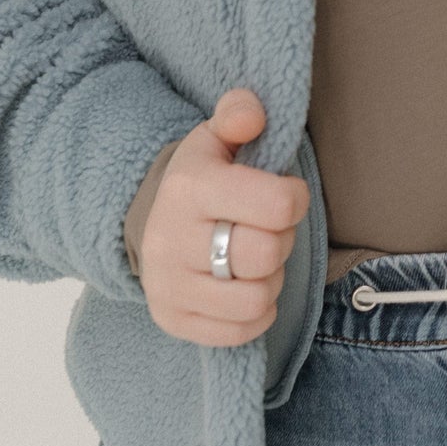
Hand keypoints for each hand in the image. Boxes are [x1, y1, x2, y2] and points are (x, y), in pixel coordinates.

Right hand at [139, 89, 310, 345]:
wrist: (151, 220)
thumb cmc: (202, 177)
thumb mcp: (216, 136)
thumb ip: (239, 113)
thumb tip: (253, 116)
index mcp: (189, 188)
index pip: (277, 205)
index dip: (295, 199)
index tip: (286, 194)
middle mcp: (171, 239)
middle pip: (267, 254)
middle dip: (282, 240)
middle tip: (268, 228)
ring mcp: (168, 285)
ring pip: (257, 298)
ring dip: (269, 279)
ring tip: (253, 258)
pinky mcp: (172, 320)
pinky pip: (241, 332)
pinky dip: (255, 313)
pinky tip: (243, 286)